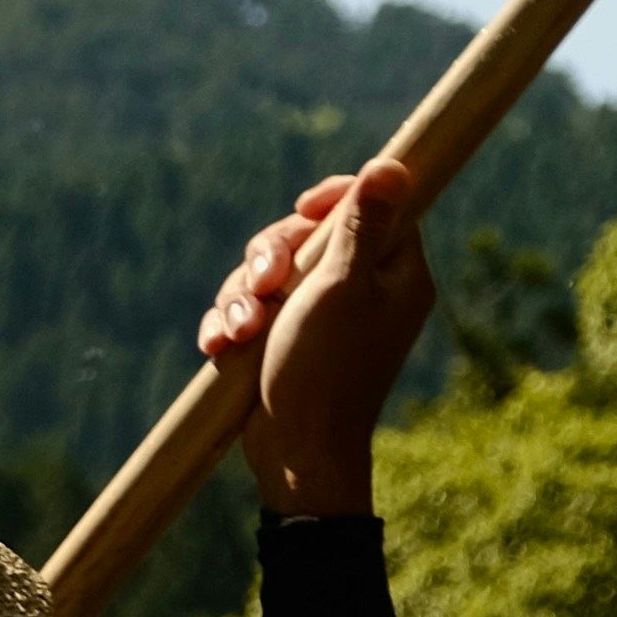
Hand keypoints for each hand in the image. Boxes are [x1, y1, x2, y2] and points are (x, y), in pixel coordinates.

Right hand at [199, 160, 431, 519]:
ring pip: (268, 271)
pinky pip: (246, 308)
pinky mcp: (280, 339)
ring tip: (237, 332)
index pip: (373, 207)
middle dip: (272, 255)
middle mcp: (360, 291)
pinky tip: (221, 346)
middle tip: (264, 284)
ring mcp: (317, 317)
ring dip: (241, 295)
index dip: (335, 199)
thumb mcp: (342, 286)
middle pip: (308, 235)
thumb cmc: (325, 369)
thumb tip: (394, 165)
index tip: (306, 206)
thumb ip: (364, 225)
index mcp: (394, 274)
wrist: (295, 450)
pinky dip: (229, 322)